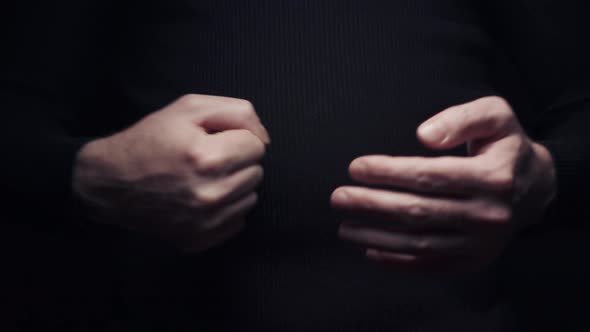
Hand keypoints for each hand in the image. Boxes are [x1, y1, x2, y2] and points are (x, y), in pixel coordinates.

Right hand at [73, 94, 269, 252]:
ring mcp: (206, 221)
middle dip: (236, 161)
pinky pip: (238, 221)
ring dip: (234, 185)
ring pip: (251, 197)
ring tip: (203, 177)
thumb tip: (264, 138)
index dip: (235, 138)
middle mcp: (211, 194)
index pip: (257, 146)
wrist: (109, 182)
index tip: (212, 140)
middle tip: (206, 158)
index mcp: (208, 158)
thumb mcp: (189, 108)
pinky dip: (226, 209)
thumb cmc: (149, 140)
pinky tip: (201, 198)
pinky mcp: (200, 239)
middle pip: (257, 172)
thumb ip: (237, 113)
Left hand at [331, 96, 555, 272]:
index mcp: (493, 176)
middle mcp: (489, 214)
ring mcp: (482, 243)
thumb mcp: (495, 116)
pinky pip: (431, 266)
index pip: (430, 175)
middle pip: (418, 211)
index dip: (388, 172)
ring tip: (344, 227)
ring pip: (420, 243)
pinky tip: (370, 252)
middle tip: (338, 198)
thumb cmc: (504, 145)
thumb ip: (461, 119)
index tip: (356, 167)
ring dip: (376, 237)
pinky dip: (398, 263)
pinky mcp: (474, 261)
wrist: (534, 187)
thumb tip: (423, 135)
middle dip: (372, 205)